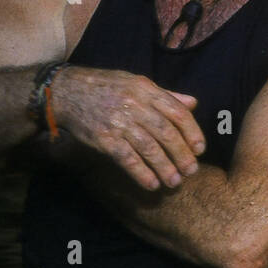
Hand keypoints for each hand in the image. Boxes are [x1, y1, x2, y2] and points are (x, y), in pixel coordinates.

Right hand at [49, 66, 205, 188]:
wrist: (67, 91)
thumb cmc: (106, 87)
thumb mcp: (136, 82)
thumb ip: (166, 95)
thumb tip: (193, 104)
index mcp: (146, 89)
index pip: (177, 112)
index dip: (192, 132)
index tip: (200, 149)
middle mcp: (135, 105)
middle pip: (166, 133)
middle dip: (182, 154)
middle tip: (192, 171)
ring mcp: (119, 122)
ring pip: (149, 148)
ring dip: (165, 167)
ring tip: (175, 182)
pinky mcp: (104, 138)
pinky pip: (127, 159)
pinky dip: (141, 173)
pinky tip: (152, 184)